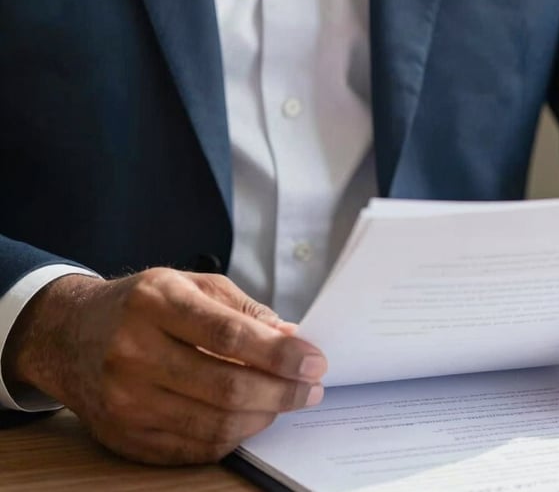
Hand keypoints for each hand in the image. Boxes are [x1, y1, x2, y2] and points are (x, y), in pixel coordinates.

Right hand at [2, 269, 326, 463]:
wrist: (69, 335)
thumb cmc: (139, 304)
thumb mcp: (189, 284)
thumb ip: (241, 309)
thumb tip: (289, 337)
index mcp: (155, 303)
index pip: (228, 335)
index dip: (279, 353)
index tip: (314, 360)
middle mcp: (134, 353)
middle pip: (225, 386)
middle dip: (281, 391)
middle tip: (311, 387)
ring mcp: (126, 400)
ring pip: (213, 424)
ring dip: (263, 416)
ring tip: (286, 400)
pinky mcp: (124, 436)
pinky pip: (192, 448)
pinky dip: (232, 436)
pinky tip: (250, 417)